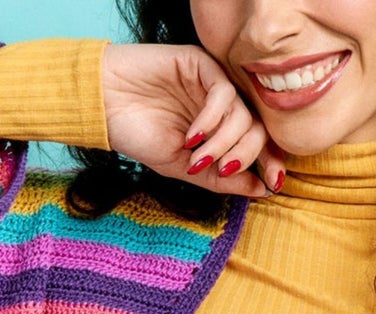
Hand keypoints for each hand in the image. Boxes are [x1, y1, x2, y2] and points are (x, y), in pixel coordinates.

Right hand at [101, 43, 285, 197]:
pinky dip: (213, 119)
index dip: (272, 162)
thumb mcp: (184, 168)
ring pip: (244, 114)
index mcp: (222, 129)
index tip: (274, 183)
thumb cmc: (138, 136)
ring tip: (196, 155)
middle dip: (245, 155)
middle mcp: (221, 105)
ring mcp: (211, 84)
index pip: (260, 143)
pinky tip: (193, 134)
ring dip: (224, 142)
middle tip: (220, 169)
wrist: (101, 105)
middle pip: (258, 129)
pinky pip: (224, 93)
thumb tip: (263, 189)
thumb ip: (222, 179)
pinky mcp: (199, 63)